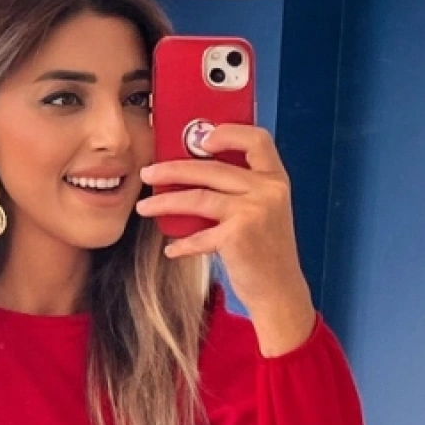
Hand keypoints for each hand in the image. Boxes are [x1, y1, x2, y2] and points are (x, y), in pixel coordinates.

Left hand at [136, 123, 316, 350]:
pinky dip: (181, 244)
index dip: (228, 132)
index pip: (257, 139)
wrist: (280, 291)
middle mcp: (268, 191)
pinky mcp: (237, 236)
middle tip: (149, 173)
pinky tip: (172, 249)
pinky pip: (198, 235)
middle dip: (172, 169)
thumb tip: (192, 172)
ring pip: (197, 197)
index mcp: (276, 179)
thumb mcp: (264, 211)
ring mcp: (253, 211)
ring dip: (165, 201)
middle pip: (211, 167)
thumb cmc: (267, 253)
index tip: (201, 138)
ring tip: (144, 207)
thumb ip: (241, 189)